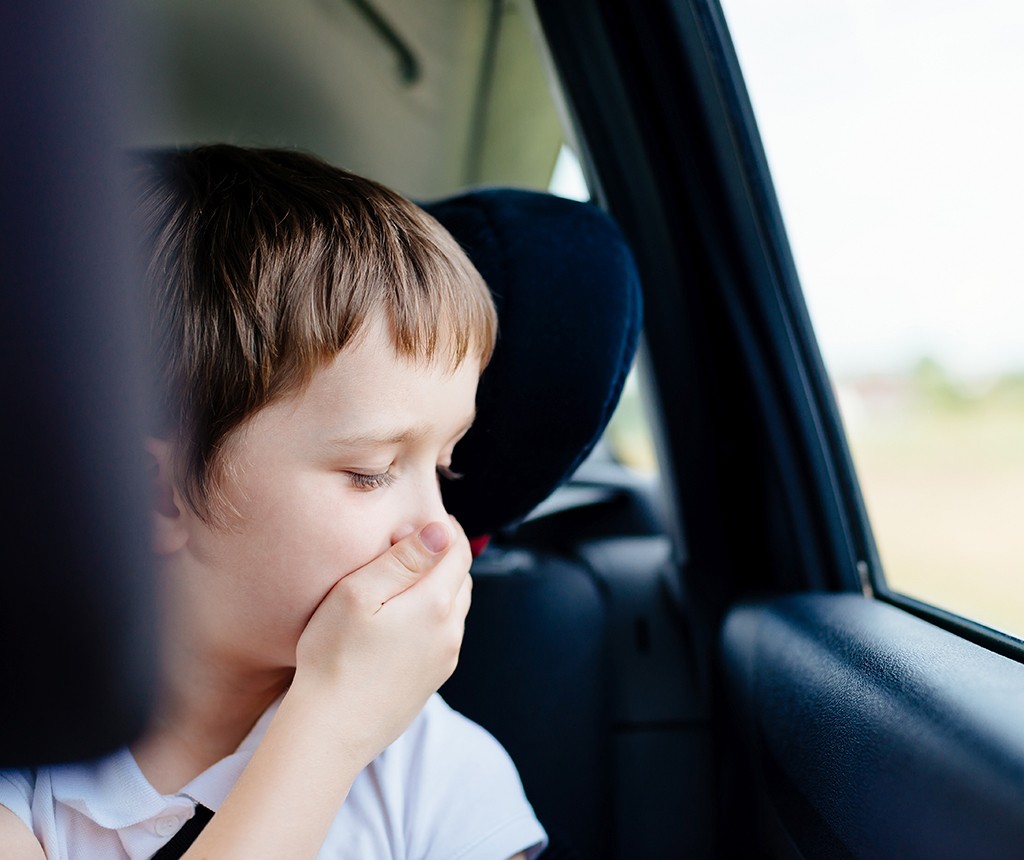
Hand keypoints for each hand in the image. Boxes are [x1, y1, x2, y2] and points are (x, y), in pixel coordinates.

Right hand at [291, 517, 472, 765]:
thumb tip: (440, 531)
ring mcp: (444, 660)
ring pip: (455, 609)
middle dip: (445, 556)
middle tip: (416, 543)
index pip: (458, 552)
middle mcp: (450, 632)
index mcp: (436, 604)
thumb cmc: (334, 656)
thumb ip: (403, 559)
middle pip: (461, 579)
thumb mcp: (358, 593)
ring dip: (441, 587)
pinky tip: (404, 619)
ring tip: (409, 578)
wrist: (330, 731)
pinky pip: (444, 637)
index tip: (429, 518)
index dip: (447, 530)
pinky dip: (433, 617)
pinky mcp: (431, 681)